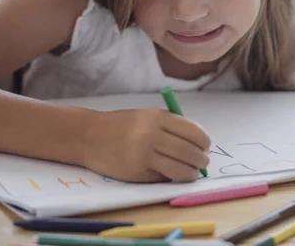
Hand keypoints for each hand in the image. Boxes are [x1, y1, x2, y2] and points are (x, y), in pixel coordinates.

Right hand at [81, 109, 210, 182]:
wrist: (89, 135)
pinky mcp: (138, 171)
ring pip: (181, 168)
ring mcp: (145, 153)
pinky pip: (165, 177)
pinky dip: (173, 178)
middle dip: (202, 160)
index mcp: (159, 117)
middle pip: (191, 152)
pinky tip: (172, 174)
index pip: (194, 132)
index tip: (205, 147)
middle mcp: (153, 134)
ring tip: (192, 173)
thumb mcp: (147, 117)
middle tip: (203, 163)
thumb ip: (171, 127)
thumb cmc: (122, 126)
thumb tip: (199, 146)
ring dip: (192, 173)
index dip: (204, 142)